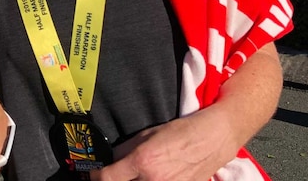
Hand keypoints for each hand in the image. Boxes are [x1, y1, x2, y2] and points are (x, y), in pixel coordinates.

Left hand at [93, 109, 234, 180]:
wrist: (212, 139)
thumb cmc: (181, 132)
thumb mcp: (147, 134)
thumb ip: (126, 149)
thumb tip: (110, 160)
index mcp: (142, 161)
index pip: (107, 178)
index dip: (95, 177)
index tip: (94, 174)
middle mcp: (153, 180)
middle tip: (113, 176)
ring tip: (134, 175)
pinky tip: (150, 177)